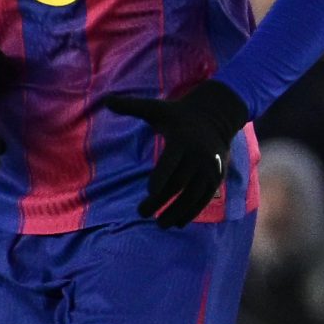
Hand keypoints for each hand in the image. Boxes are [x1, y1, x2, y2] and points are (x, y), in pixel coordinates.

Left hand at [106, 79, 249, 227]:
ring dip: (177, 212)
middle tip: (142, 213)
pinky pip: (204, 198)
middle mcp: (198, 155)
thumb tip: (106, 99)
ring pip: (192, 195)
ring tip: (160, 224)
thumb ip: (131, 106)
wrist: (216, 116)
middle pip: (178, 183)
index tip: (149, 193)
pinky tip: (177, 222)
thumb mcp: (156, 108)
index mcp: (182, 139)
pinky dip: (192, 212)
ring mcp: (209, 168)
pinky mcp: (216, 177)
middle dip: (161, 201)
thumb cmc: (178, 115)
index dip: (161, 178)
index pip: (171, 162)